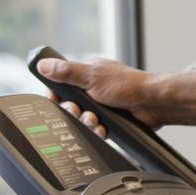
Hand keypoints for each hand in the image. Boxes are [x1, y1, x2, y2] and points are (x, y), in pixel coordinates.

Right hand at [36, 57, 162, 134]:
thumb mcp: (91, 76)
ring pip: (81, 119)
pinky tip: (102, 129)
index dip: (56, 96)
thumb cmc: (128, 85)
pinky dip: (97, 130)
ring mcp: (102, 104)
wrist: (152, 103)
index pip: (61, 85)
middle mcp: (94, 88)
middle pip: (69, 105)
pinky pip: (95, 128)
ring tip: (95, 120)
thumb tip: (43, 64)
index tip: (56, 100)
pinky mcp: (110, 119)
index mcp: (88, 74)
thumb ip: (66, 71)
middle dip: (72, 111)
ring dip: (86, 122)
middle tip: (79, 111)